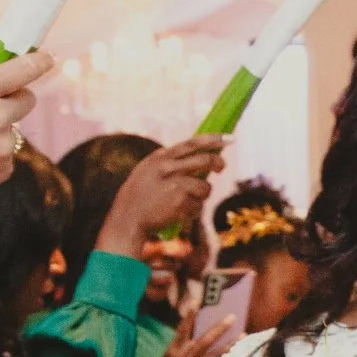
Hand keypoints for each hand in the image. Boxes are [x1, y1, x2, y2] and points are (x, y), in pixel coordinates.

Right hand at [98, 136, 225, 255]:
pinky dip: (193, 211)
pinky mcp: (180, 201)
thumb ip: (169, 162)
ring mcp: (175, 184)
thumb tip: (198, 157)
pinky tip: (179, 213)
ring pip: (205, 187)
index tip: (228, 139)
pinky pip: (199, 206)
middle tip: (221, 167)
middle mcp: (169, 167)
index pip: (192, 143)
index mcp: (161, 157)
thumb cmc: (140, 195)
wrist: (128, 217)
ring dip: (202, 196)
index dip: (213, 140)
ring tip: (187, 202)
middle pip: (205, 160)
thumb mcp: (148, 170)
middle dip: (218, 163)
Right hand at [141, 314, 238, 356]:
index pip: (181, 329)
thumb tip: (200, 329)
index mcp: (173, 351)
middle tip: (232, 317)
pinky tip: (239, 353)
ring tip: (243, 334)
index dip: (189, 315)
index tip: (197, 302)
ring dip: (230, 344)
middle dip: (219, 328)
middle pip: (204, 341)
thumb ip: (182, 345)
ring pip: (216, 355)